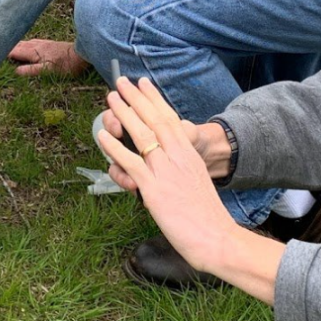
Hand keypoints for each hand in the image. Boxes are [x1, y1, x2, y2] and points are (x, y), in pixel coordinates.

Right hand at [8, 39, 89, 76]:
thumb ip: (31, 70)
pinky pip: (31, 41)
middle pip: (17, 45)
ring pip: (23, 42)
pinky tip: (25, 45)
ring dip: (14, 45)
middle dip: (6, 47)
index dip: (2, 54)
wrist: (82, 53)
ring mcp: (42, 43)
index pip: (13, 52)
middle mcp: (35, 45)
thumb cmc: (66, 64)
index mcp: (33, 52)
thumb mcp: (48, 70)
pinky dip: (24, 44)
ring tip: (6, 47)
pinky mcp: (48, 43)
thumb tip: (15, 71)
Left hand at [97, 77, 237, 272]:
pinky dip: (115, 148)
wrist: (217, 237)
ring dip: (124, 114)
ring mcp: (166, 172)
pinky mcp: (155, 190)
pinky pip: (131, 163)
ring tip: (111, 99)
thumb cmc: (206, 217)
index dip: (155, 99)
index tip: (144, 83)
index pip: (170, 118)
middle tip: (121, 82)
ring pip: (142, 135)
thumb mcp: (195, 183)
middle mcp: (179, 157)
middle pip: (155, 119)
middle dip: (136, 98)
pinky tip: (103, 136)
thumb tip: (163, 167)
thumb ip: (179, 170)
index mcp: (189, 155)